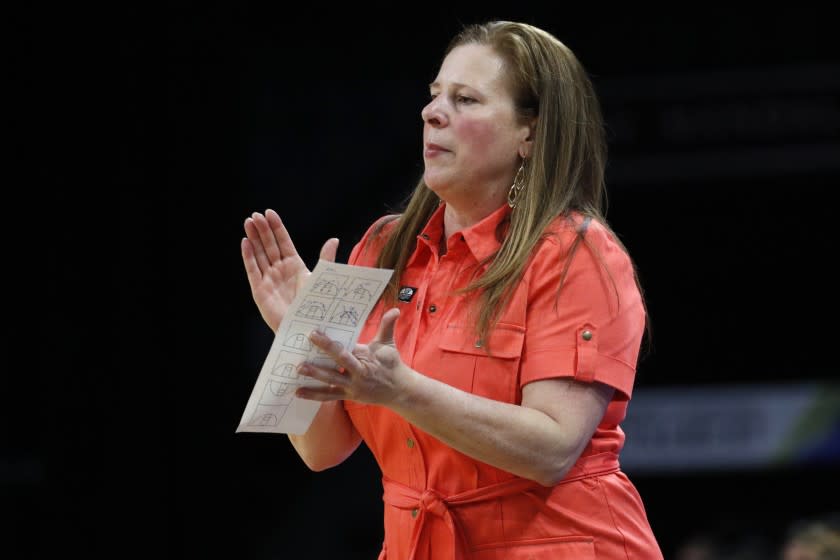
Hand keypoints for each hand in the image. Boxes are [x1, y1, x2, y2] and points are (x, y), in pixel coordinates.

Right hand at [241, 209, 338, 331]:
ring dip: (253, 238)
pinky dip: (248, 256)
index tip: (269, 213)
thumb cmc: (316, 306)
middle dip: (262, 230)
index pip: (283, 241)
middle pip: (269, 245)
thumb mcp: (321, 279)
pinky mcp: (260, 290)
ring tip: (248, 222)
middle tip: (256, 215)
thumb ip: (326, 259)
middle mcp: (280, 270)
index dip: (276, 227)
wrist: (306, 327)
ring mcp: (269, 279)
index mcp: (295, 265)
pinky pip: (252, 270)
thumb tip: (334, 239)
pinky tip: (245, 242)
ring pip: (259, 254)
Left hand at [296, 309, 410, 405]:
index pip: (346, 348)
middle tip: (308, 341)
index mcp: (366, 358)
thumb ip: (387, 326)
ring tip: (298, 368)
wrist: (399, 390)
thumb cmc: (392, 364)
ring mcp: (352, 387)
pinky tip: (298, 392)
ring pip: (330, 380)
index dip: (330, 342)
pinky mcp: (347, 396)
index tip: (315, 332)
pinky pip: (329, 396)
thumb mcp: (388, 344)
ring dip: (314, 374)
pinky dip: (313, 394)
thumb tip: (395, 309)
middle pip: (338, 362)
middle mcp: (358, 373)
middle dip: (323, 351)